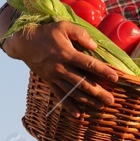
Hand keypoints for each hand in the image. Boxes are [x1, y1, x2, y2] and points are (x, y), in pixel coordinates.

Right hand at [3, 17, 121, 114]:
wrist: (24, 42)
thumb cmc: (47, 33)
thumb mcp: (63, 26)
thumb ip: (80, 34)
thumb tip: (94, 46)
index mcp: (67, 53)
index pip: (88, 64)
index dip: (102, 71)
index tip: (115, 78)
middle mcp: (61, 68)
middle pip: (82, 82)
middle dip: (98, 92)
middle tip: (111, 101)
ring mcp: (54, 76)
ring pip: (73, 91)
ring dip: (87, 100)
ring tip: (100, 106)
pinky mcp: (49, 81)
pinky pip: (59, 95)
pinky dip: (69, 105)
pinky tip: (78, 114)